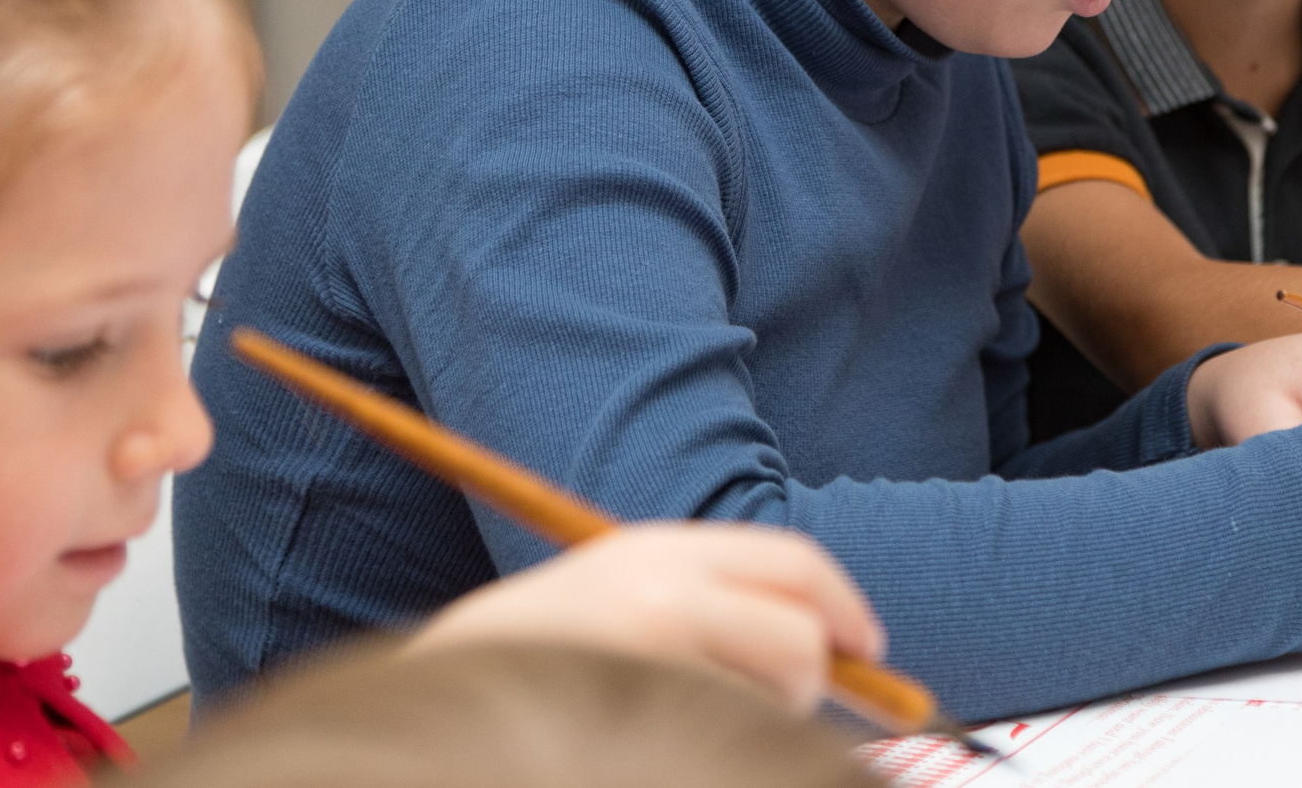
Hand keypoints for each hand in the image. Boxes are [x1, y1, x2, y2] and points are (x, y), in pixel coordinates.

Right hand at [410, 523, 883, 714]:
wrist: (433, 706)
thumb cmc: (531, 662)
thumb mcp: (618, 596)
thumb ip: (708, 604)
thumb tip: (830, 649)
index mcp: (656, 550)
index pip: (794, 563)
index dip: (844, 607)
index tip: (868, 649)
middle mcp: (660, 594)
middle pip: (800, 639)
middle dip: (808, 683)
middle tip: (780, 711)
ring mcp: (650, 661)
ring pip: (772, 706)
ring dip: (756, 729)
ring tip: (682, 726)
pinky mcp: (646, 714)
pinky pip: (729, 740)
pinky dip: (722, 751)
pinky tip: (665, 747)